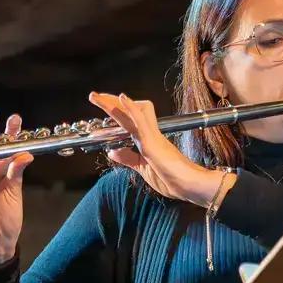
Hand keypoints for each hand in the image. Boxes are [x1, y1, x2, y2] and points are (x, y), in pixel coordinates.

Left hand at [89, 92, 235, 205]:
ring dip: (113, 104)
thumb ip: (128, 158)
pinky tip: (121, 99)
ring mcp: (151, 136)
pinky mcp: (152, 141)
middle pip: (127, 112)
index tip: (102, 108)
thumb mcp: (142, 169)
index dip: (115, 113)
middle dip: (109, 103)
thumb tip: (112, 151)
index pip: (128, 121)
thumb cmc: (171, 179)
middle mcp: (149, 134)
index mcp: (147, 140)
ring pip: (131, 113)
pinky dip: (130, 109)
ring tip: (97, 97)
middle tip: (94, 96)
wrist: (189, 186)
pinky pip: (141, 121)